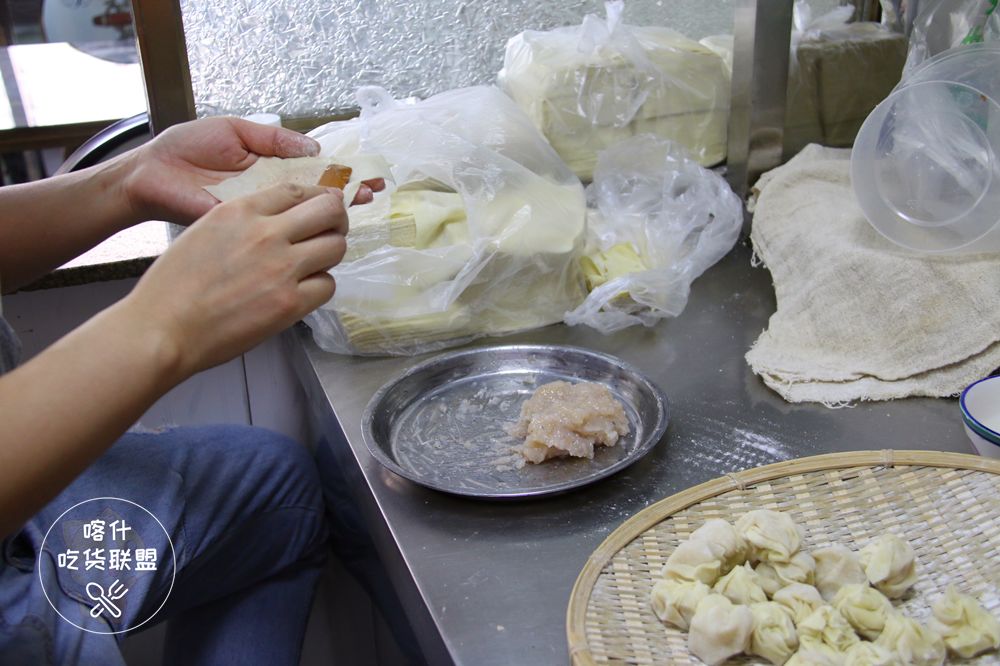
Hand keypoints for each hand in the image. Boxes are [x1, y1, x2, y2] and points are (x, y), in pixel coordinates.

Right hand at [121, 182, 347, 379]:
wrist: (162, 329)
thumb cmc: (173, 286)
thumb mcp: (205, 231)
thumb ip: (244, 220)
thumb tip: (279, 220)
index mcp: (240, 211)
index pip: (297, 189)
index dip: (316, 196)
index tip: (322, 206)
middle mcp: (266, 234)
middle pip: (329, 210)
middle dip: (336, 219)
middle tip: (331, 230)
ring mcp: (282, 269)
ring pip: (336, 248)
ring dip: (330, 253)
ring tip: (315, 262)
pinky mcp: (290, 304)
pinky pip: (328, 285)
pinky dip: (320, 287)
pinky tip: (302, 290)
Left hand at [122, 117, 381, 224]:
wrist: (150, 175)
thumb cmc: (186, 149)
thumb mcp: (234, 131)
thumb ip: (273, 139)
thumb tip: (314, 149)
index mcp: (270, 171)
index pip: (315, 175)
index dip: (341, 175)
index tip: (367, 176)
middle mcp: (271, 197)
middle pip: (319, 199)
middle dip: (348, 194)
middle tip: (373, 192)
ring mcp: (262, 218)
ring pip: (307, 219)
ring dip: (335, 215)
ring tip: (361, 206)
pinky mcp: (248, 233)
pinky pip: (282, 235)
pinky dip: (305, 235)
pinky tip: (328, 230)